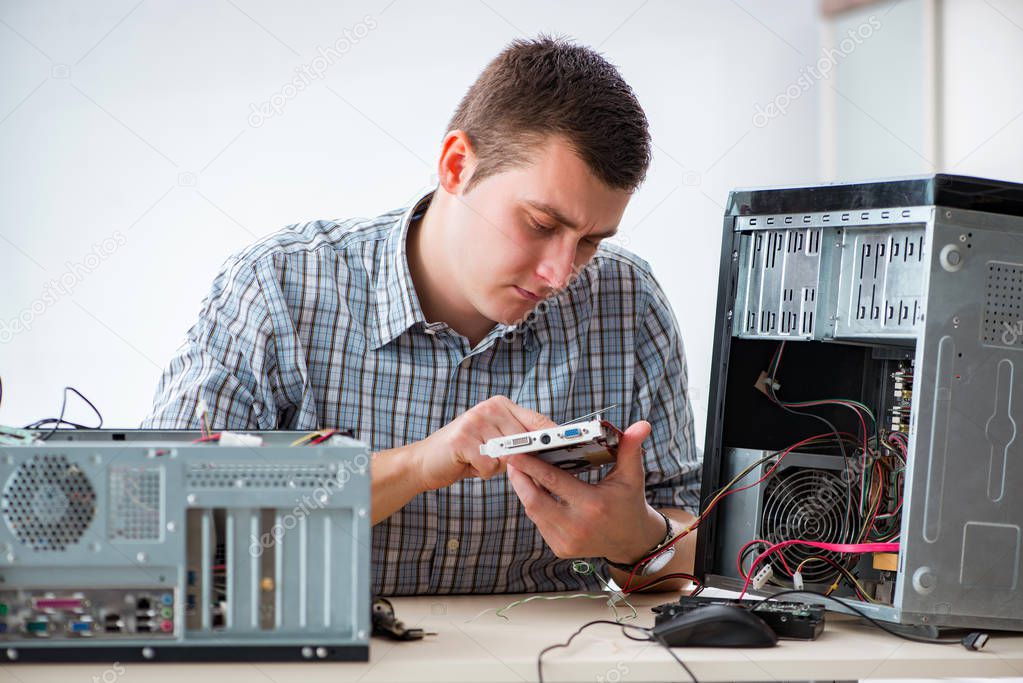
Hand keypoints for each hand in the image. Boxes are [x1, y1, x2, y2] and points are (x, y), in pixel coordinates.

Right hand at [413, 395, 555, 491]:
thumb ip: (517, 440)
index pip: (538, 420)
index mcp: (501, 405)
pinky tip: (469, 464)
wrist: (424, 461)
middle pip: (526, 440)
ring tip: (479, 460)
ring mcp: (476, 420)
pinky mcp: (463, 439)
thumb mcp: (493, 441)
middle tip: (503, 464)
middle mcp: (490, 407)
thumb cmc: (465, 454)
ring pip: (509, 455)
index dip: (555, 436)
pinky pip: (490, 465)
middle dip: (522, 459)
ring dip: (497, 466)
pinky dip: (483, 472)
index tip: (571, 450)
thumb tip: (550, 453)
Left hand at [506, 420, 665, 563]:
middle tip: (511, 458)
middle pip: (534, 500)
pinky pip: (539, 522)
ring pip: (533, 511)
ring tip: (519, 470)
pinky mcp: (560, 548)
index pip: (553, 481)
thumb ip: (631, 448)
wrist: (632, 541)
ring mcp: (567, 541)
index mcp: (593, 505)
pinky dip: (533, 505)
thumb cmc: (630, 502)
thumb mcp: (632, 475)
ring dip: (523, 490)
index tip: (513, 451)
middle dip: (519, 478)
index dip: (530, 464)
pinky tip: (532, 490)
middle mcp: (577, 526)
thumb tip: (641, 425)